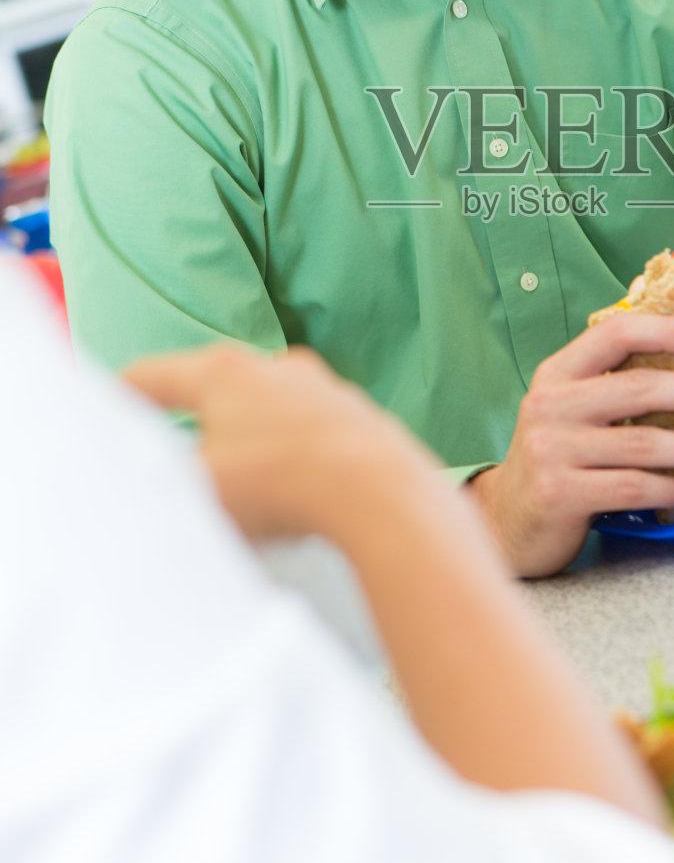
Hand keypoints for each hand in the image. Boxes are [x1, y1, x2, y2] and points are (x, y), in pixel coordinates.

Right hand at [123, 343, 422, 541]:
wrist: (377, 492)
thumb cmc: (276, 484)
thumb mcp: (193, 492)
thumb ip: (158, 485)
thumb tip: (150, 489)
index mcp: (222, 373)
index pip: (153, 376)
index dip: (120, 396)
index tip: (107, 411)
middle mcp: (274, 368)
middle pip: (213, 390)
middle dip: (191, 421)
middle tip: (173, 453)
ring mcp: (321, 390)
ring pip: (265, 412)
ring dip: (245, 441)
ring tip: (236, 485)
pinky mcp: (356, 420)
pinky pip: (307, 437)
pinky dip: (288, 459)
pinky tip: (289, 494)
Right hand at [469, 315, 673, 576]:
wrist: (505, 521)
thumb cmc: (556, 459)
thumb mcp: (569, 411)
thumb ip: (609, 386)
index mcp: (556, 374)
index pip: (615, 333)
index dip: (666, 332)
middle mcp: (550, 405)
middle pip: (639, 387)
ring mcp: (551, 449)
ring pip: (643, 443)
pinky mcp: (559, 493)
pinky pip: (631, 487)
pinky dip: (670, 489)